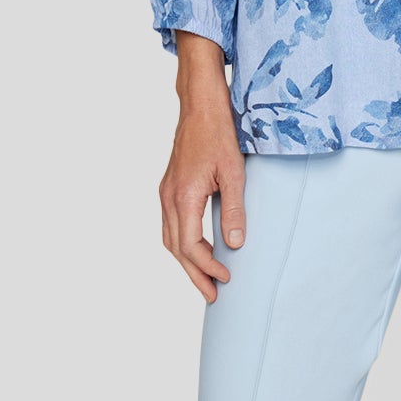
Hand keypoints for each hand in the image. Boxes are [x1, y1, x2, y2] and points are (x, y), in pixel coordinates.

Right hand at [159, 32, 247, 302]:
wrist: (200, 104)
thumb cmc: (218, 133)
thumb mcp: (234, 171)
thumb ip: (234, 209)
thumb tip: (234, 244)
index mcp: (183, 196)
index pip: (191, 246)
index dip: (208, 266)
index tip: (226, 277)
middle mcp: (168, 196)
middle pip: (176, 248)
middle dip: (194, 274)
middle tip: (213, 296)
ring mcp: (166, 191)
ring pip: (169, 238)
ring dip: (186, 261)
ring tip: (204, 278)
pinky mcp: (169, 186)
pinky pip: (170, 224)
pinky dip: (181, 243)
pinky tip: (196, 248)